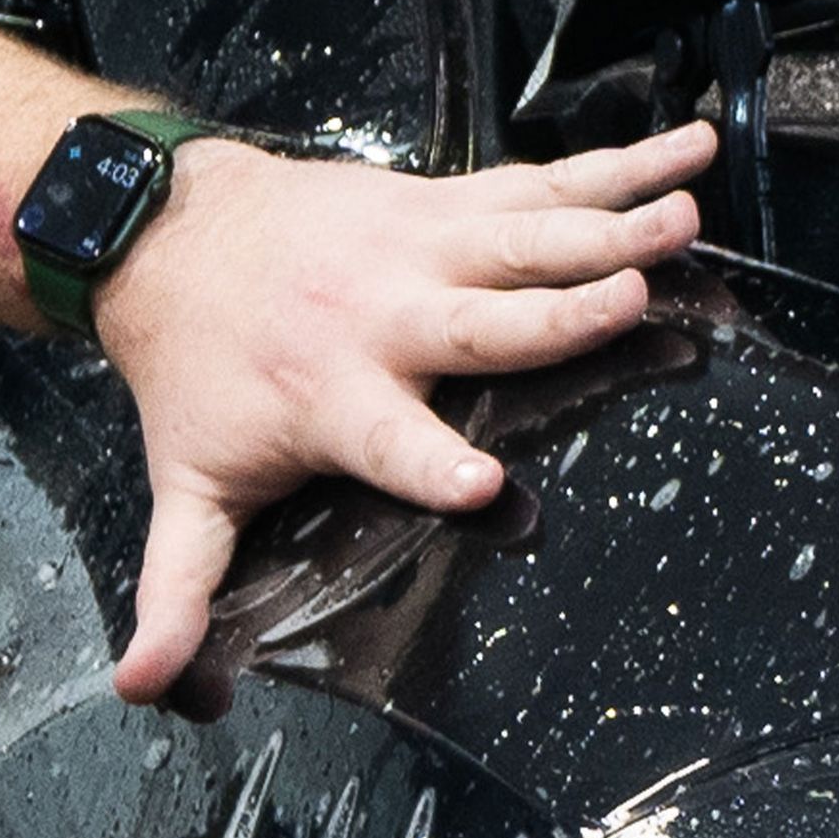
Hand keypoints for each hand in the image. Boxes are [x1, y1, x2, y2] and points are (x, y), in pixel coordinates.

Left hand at [96, 120, 715, 702]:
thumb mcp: (184, 486)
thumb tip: (145, 687)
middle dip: (556, 314)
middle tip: (627, 300)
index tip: (482, 484)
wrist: (168, 235)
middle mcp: (383, 318)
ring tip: (688, 220)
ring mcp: (419, 249)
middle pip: (484, 322)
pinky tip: (692, 150)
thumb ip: (179, 588)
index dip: (430, 465)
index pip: (387, 442)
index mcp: (331, 399)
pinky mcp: (445, 201)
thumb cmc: (194, 372)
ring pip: (529, 238)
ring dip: (613, 227)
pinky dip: (622, 165)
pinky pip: (546, 184)